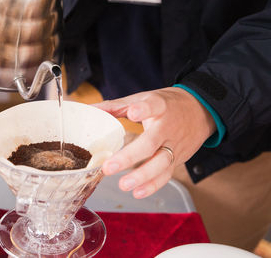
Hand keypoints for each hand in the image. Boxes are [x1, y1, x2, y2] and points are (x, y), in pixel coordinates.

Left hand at [93, 87, 215, 198]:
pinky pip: (167, 174)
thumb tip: (90, 109)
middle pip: (151, 143)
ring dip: (142, 176)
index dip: (144, 109)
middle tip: (109, 167)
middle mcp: (168, 127)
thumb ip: (116, 106)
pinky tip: (138, 192)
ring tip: (123, 185)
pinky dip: (153, 185)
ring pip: (161, 163)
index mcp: (159, 106)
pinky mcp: (179, 159)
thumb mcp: (144, 98)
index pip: (153, 106)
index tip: (134, 113)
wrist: (201, 111)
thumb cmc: (166, 105)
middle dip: (130, 156)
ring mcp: (174, 145)